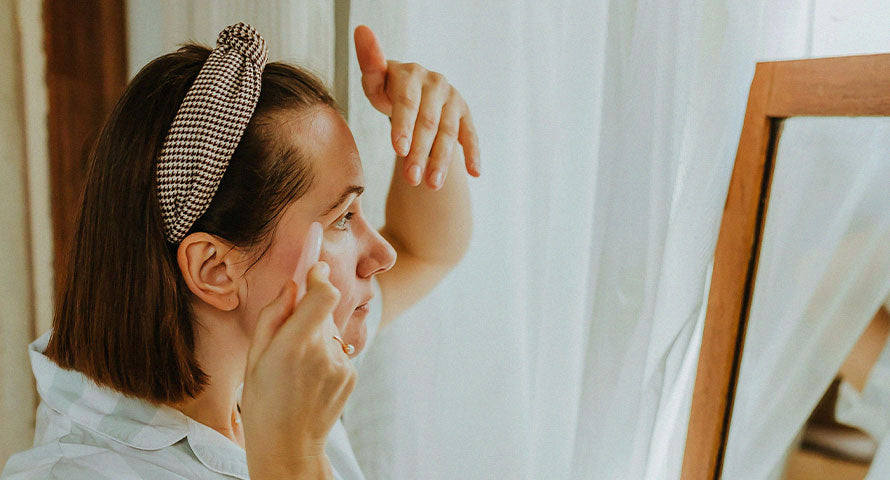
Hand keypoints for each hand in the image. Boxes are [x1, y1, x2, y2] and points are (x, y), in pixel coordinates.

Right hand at [241, 262, 354, 479]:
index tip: (315, 266)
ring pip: (329, 332)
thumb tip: (292, 285)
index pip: (323, 295)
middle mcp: (322, 352)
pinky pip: (336, 352)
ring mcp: (340, 365)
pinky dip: (323, 357)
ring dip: (315, 338)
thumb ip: (274, 315)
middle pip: (324, 311)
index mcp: (294, 345)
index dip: (320, 276)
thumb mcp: (254, 356)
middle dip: (308, 313)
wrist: (288, 445)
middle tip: (288, 335)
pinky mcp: (351, 375)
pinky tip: (308, 380)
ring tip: (295, 369)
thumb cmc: (262, 401)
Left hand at [354, 25, 480, 189]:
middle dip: (420, 153)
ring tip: (432, 185)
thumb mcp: (375, 81)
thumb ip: (369, 63)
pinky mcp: (465, 113)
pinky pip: (471, 135)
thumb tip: (361, 30)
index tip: (397, 150)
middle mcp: (436, 83)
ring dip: (441, 161)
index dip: (403, 126)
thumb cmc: (388, 90)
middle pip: (428, 123)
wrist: (414, 91)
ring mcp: (453, 98)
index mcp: (411, 74)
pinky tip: (475, 173)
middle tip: (412, 180)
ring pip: (449, 133)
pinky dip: (473, 154)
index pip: (407, 103)